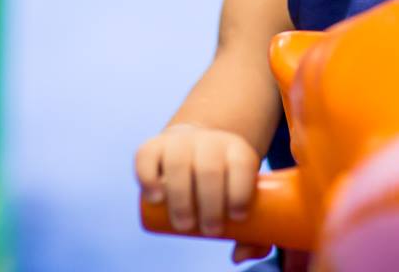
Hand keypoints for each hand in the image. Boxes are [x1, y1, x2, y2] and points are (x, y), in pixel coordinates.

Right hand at [135, 123, 270, 262]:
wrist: (197, 148)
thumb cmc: (225, 184)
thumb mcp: (243, 197)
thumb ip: (252, 232)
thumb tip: (238, 257)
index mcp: (236, 149)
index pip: (241, 164)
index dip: (240, 190)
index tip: (237, 218)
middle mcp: (209, 140)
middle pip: (210, 169)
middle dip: (211, 204)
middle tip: (211, 232)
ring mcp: (179, 142)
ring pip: (178, 164)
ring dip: (181, 198)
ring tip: (185, 226)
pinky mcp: (153, 147)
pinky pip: (147, 156)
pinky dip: (149, 178)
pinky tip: (156, 198)